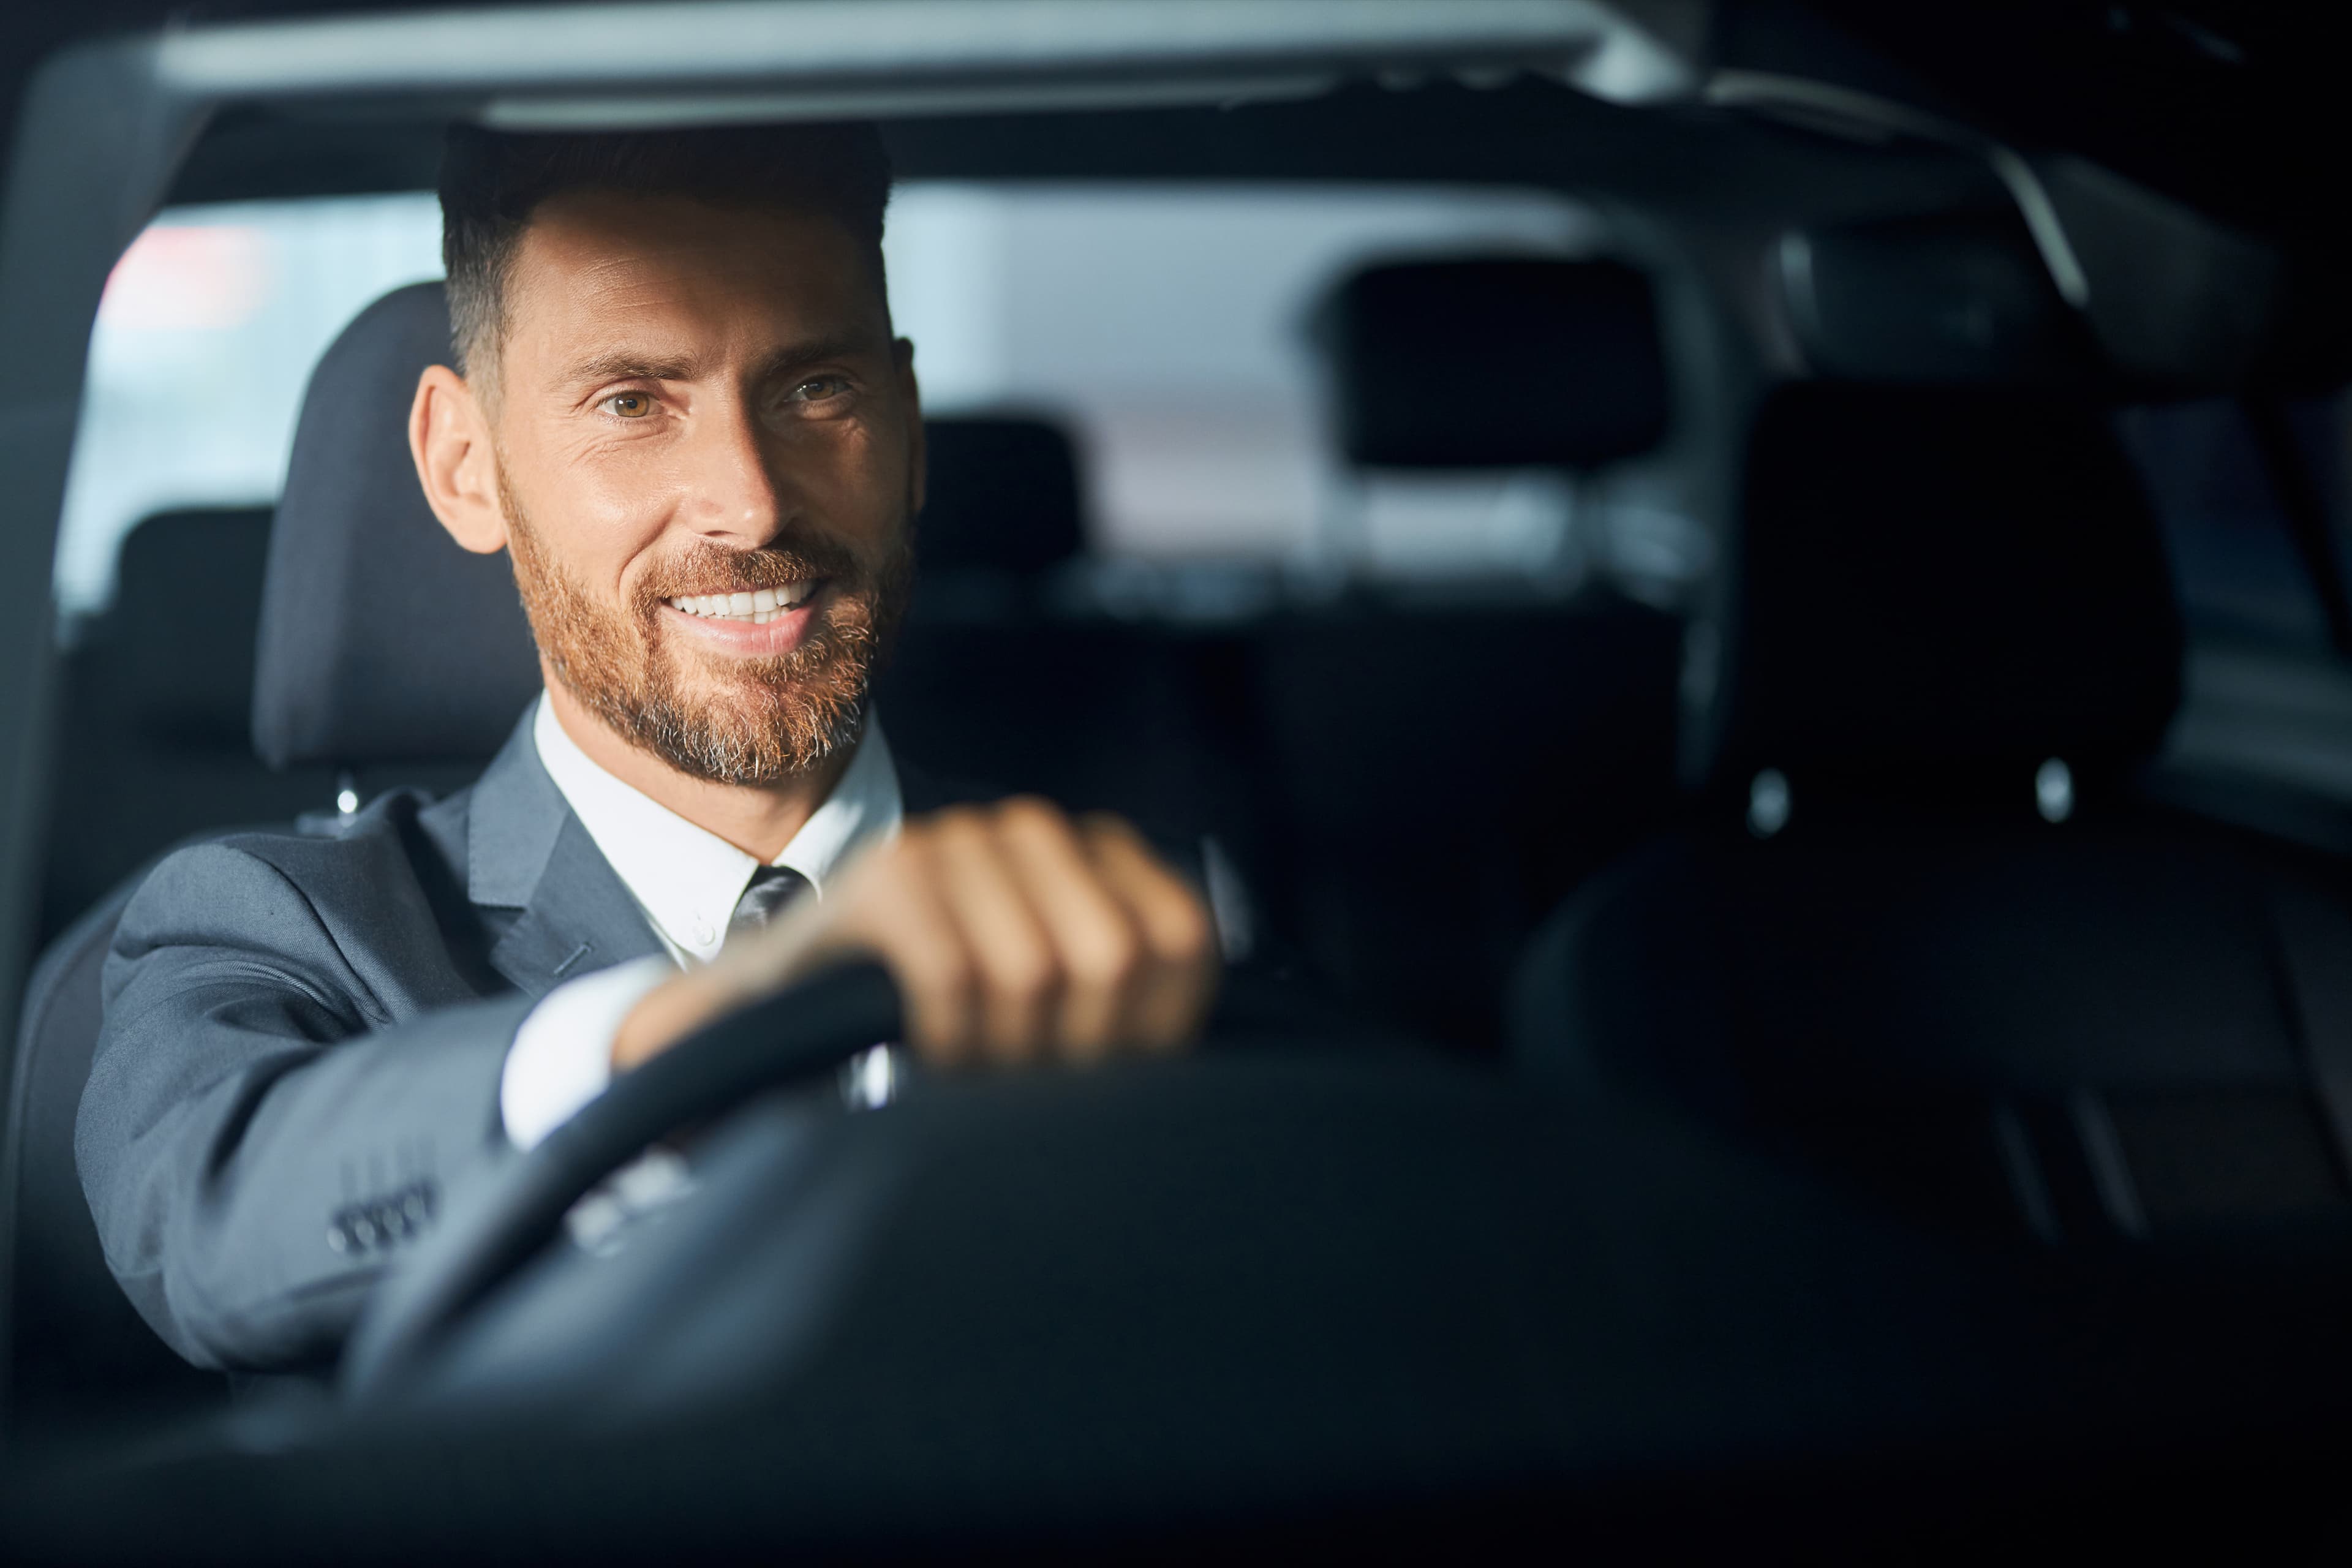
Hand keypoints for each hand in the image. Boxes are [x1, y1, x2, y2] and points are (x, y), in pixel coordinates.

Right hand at [611, 798, 1218, 1071]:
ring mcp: (961, 840)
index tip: (1093, 1073)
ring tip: (971, 1066)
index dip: (1149, 1032)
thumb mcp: (1057, 1019)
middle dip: (1075, 1048)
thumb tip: (1212, 1071)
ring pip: (1035, 971)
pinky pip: (955, 974)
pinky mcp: (890, 874)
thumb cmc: (942, 1028)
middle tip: (1022, 1081)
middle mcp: (1038, 831)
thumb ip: (1133, 1010)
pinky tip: (927, 1054)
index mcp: (1101, 857)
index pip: (1182, 942)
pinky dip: (947, 1040)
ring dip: (1002, 1051)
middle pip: (1116, 956)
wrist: (792, 1017)